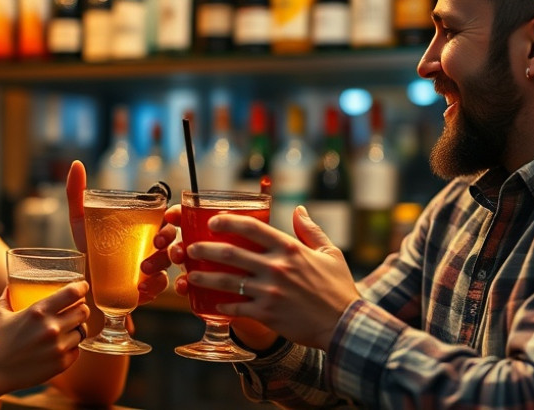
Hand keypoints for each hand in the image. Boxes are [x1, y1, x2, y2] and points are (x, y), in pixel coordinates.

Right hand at [0, 282, 89, 392]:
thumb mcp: (1, 314)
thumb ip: (7, 296)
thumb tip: (10, 285)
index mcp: (39, 311)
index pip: (72, 293)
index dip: (82, 287)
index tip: (83, 286)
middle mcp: (52, 327)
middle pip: (83, 311)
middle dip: (81, 309)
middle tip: (76, 310)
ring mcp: (58, 347)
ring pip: (82, 331)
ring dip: (76, 329)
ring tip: (68, 330)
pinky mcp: (61, 364)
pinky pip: (77, 350)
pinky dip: (71, 348)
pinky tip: (61, 347)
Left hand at [66, 160, 166, 305]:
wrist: (81, 286)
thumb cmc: (86, 250)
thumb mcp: (80, 222)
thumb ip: (77, 194)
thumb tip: (76, 164)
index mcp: (144, 225)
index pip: (170, 216)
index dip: (176, 215)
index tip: (169, 217)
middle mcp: (153, 245)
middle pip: (174, 239)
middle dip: (170, 241)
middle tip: (157, 244)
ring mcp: (153, 267)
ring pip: (169, 264)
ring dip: (160, 266)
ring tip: (143, 271)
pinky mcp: (149, 288)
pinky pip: (160, 286)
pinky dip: (154, 287)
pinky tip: (141, 290)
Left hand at [185, 205, 358, 350]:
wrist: (344, 325)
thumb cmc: (338, 288)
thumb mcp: (329, 252)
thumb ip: (310, 229)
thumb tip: (299, 209)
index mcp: (289, 249)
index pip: (251, 228)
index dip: (227, 221)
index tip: (212, 222)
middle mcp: (275, 268)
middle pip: (230, 253)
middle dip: (204, 249)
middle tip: (190, 248)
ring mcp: (269, 292)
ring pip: (227, 281)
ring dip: (204, 277)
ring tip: (189, 275)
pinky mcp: (267, 314)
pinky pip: (236, 307)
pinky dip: (221, 305)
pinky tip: (212, 303)